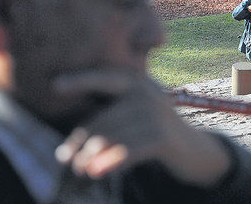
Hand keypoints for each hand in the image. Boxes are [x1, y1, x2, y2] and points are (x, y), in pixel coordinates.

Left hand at [53, 70, 229, 186]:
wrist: (196, 151)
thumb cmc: (157, 132)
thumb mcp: (138, 113)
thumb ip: (113, 113)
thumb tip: (75, 140)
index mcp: (138, 82)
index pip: (104, 77)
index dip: (80, 80)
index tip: (54, 86)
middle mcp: (146, 93)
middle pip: (104, 117)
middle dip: (81, 140)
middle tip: (65, 159)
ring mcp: (156, 114)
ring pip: (112, 135)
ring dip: (91, 156)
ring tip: (79, 169)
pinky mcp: (162, 136)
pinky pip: (128, 150)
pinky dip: (111, 162)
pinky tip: (97, 172)